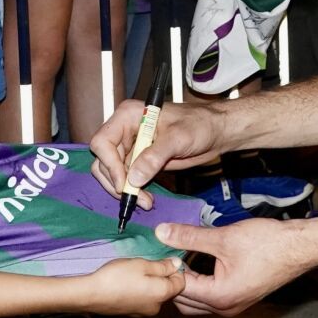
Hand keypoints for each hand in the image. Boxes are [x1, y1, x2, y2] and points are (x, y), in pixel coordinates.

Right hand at [77, 256, 187, 315]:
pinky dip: (139, 290)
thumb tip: (178, 264)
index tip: (162, 259)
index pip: (181, 282)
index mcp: (163, 295)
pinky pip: (142, 299)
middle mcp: (157, 308)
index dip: (175, 269)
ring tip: (134, 272)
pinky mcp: (131, 313)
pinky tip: (127, 282)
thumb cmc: (118, 276)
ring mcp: (143, 313)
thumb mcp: (142, 264)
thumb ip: (163, 266)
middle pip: (167, 289)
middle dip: (161, 276)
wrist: (91, 295)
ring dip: (149, 283)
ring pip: (154, 294)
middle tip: (146, 263)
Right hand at [88, 98, 232, 205]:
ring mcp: (131, 147)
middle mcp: (125, 130)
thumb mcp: (178, 138)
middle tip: (135, 198)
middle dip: (117, 182)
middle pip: (103, 161)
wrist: (215, 131)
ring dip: (125, 190)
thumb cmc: (200, 124)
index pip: (103, 142)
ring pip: (113, 173)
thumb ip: (155, 156)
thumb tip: (134, 178)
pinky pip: (127, 179)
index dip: (109, 165)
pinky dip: (133, 191)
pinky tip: (146, 198)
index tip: (124, 184)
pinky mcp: (139, 161)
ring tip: (145, 201)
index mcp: (128, 115)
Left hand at [151, 219, 309, 317]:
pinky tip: (199, 261)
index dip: (168, 268)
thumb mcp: (223, 237)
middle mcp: (225, 308)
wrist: (300, 247)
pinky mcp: (240, 299)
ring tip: (182, 255)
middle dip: (174, 280)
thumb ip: (189, 237)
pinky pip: (211, 298)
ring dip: (187, 284)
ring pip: (197, 302)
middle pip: (185, 302)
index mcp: (219, 297)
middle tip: (169, 253)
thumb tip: (161, 232)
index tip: (162, 248)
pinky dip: (201, 284)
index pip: (179, 288)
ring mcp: (234, 306)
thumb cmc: (266, 243)